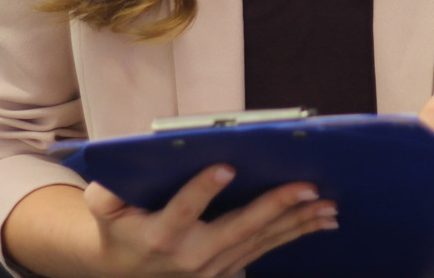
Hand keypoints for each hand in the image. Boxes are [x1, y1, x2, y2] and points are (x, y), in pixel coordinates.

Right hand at [83, 164, 336, 276]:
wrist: (128, 269)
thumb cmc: (121, 225)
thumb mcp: (105, 208)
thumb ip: (105, 192)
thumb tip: (110, 174)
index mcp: (160, 234)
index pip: (182, 211)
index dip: (202, 190)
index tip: (226, 167)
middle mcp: (191, 256)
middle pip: (238, 229)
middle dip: (274, 207)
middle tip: (306, 187)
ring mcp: (216, 266)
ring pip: (262, 240)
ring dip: (298, 221)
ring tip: (328, 203)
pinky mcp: (232, 267)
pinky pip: (269, 248)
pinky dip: (297, 232)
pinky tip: (325, 220)